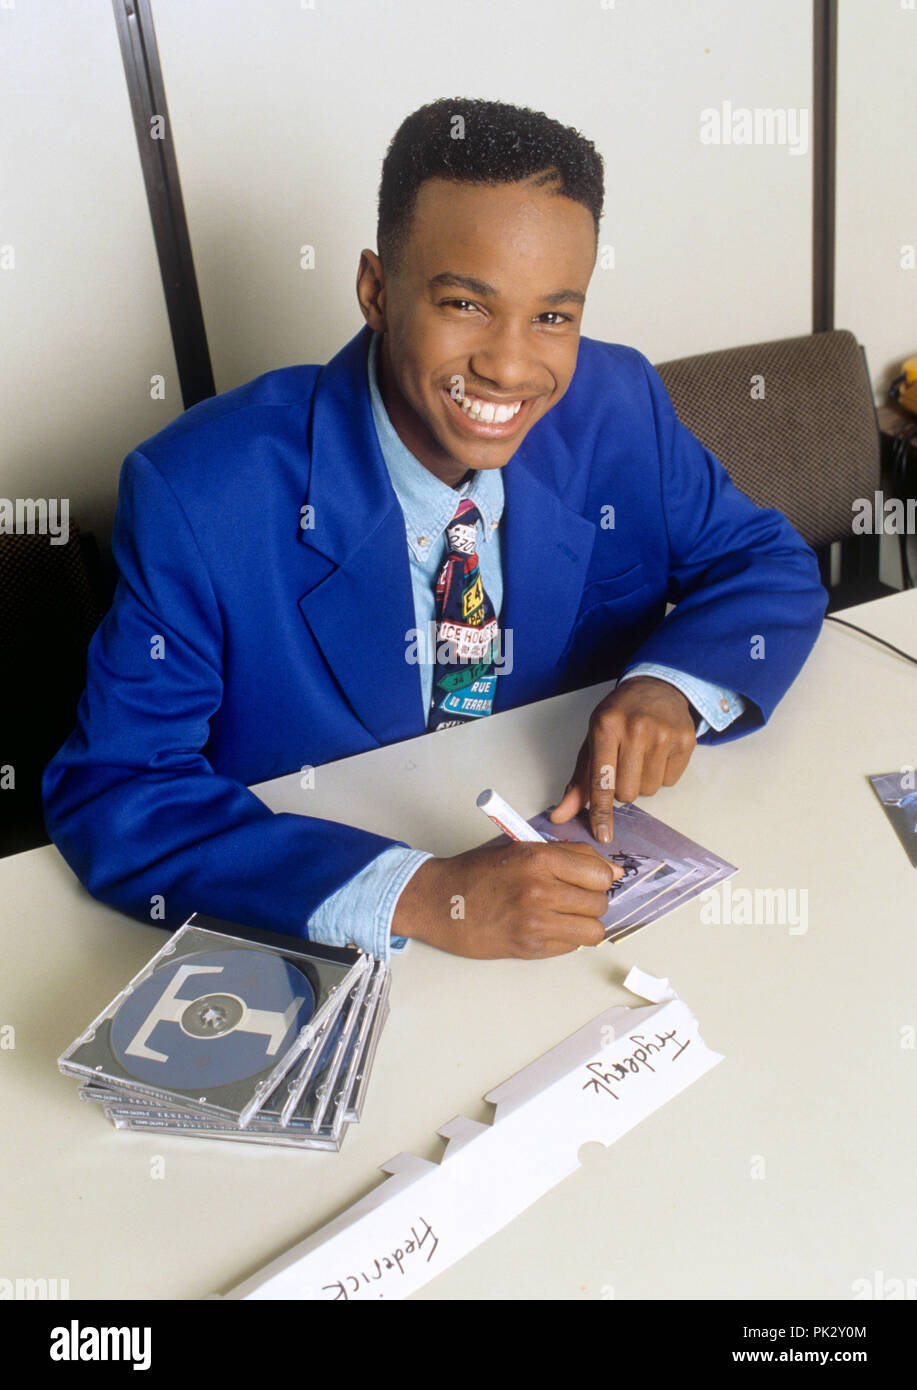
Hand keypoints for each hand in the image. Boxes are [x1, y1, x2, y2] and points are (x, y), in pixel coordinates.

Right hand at [391, 840, 622, 958]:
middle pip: (599, 903)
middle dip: (592, 902)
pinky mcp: (528, 947)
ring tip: (564, 916)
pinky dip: (565, 939)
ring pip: (593, 930)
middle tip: (573, 899)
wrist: (437, 901)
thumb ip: (567, 856)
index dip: (601, 878)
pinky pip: (571, 947)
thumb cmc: (475, 873)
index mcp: (538, 859)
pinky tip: (545, 928)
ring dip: (583, 924)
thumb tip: (612, 871)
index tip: (592, 881)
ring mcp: (534, 922)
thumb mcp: (520, 849)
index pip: (600, 873)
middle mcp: (539, 890)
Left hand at [548, 676, 696, 841]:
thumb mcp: (592, 741)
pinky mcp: (685, 741)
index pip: (601, 780)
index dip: (600, 811)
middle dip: (623, 788)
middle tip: (623, 763)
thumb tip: (560, 815)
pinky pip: (669, 782)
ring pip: (649, 791)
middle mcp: (635, 729)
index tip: (602, 834)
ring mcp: (663, 734)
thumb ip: (578, 782)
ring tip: (641, 755)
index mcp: (605, 726)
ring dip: (642, 781)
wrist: (657, 687)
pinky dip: (661, 774)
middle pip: (627, 793)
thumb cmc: (619, 716)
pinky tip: (658, 752)